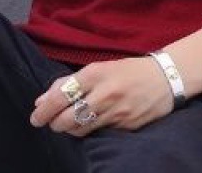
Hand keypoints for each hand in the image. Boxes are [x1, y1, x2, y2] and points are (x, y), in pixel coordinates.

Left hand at [29, 57, 174, 136]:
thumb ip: (71, 82)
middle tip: (51, 122)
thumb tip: (42, 100)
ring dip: (70, 129)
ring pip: (80, 130)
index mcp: (96, 73)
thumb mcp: (100, 67)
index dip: (44, 109)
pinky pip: (98, 133)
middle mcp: (105, 93)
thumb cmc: (129, 70)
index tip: (35, 116)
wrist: (166, 77)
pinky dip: (89, 131)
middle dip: (54, 123)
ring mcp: (116, 112)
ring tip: (69, 122)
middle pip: (67, 119)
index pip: (61, 95)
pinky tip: (90, 124)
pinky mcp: (125, 126)